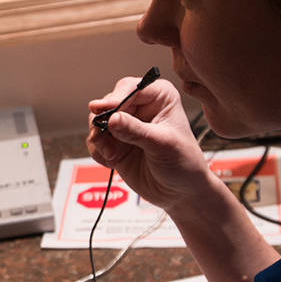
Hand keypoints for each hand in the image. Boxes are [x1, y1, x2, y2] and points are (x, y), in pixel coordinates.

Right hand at [86, 76, 217, 214]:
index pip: (130, 89)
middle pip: (109, 103)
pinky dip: (98, 151)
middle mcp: (141, 107)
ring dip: (99, 139)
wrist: (181, 192)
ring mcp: (126, 125)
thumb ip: (135, 131)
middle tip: (101, 137)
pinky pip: (96, 140)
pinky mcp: (116, 143)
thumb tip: (112, 119)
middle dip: (102, 121)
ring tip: (110, 154)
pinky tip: (112, 161)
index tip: (101, 109)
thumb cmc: (184, 163)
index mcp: (159, 97)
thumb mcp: (162, 144)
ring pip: (98, 121)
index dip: (114, 99)